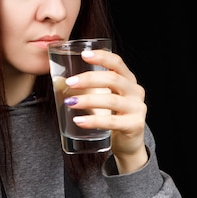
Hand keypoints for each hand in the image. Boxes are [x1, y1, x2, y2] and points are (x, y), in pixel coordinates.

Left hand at [63, 48, 148, 172]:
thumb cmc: (112, 115)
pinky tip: (79, 120)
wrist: (128, 142)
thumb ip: (89, 88)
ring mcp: (137, 108)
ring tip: (70, 102)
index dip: (101, 57)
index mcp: (128, 80)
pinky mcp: (134, 125)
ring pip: (111, 100)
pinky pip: (112, 122)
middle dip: (89, 79)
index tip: (84, 55)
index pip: (117, 63)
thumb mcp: (104, 97)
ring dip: (88, 100)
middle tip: (70, 82)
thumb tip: (59, 80)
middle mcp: (135, 91)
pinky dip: (93, 121)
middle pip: (113, 79)